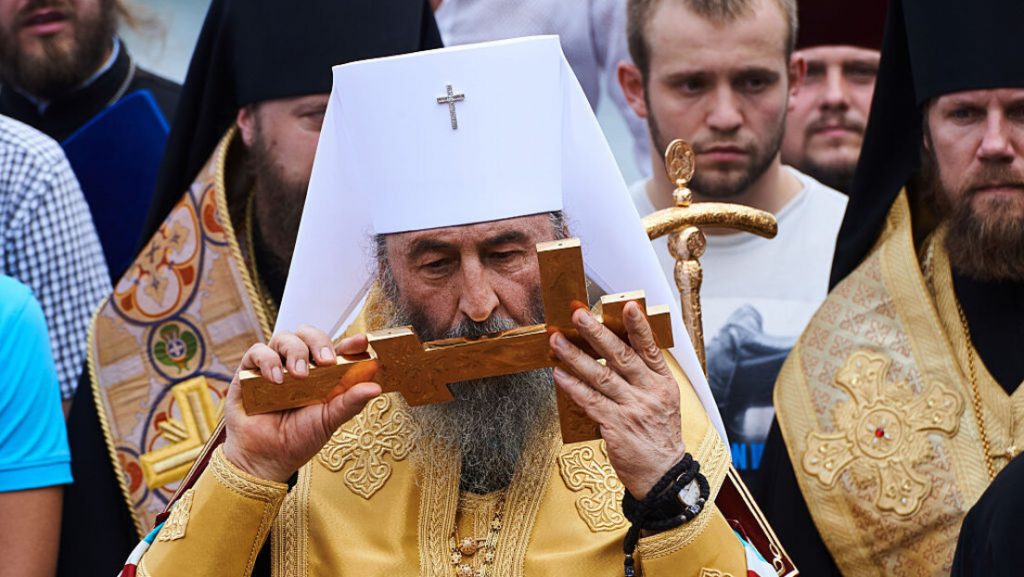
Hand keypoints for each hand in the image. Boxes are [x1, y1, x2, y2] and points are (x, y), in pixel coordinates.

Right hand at [222, 326, 381, 482]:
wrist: (264, 458)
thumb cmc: (299, 439)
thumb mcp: (329, 420)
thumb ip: (351, 402)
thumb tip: (375, 387)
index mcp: (322, 374)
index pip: (337, 349)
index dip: (349, 342)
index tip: (362, 342)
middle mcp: (299, 365)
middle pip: (309, 334)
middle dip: (319, 342)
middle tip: (326, 361)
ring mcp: (274, 366)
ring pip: (284, 338)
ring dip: (295, 352)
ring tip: (298, 375)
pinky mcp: (249, 372)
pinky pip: (257, 352)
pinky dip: (268, 361)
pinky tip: (276, 380)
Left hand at [550, 302, 685, 497]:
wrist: (662, 474)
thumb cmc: (659, 435)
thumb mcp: (663, 401)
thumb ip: (645, 377)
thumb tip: (618, 350)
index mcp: (663, 383)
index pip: (650, 349)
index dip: (639, 326)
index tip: (628, 305)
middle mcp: (649, 393)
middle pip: (621, 357)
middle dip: (597, 333)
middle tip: (578, 315)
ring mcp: (632, 409)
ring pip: (600, 376)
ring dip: (575, 356)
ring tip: (557, 341)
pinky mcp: (615, 426)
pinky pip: (589, 401)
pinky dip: (573, 386)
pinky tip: (559, 373)